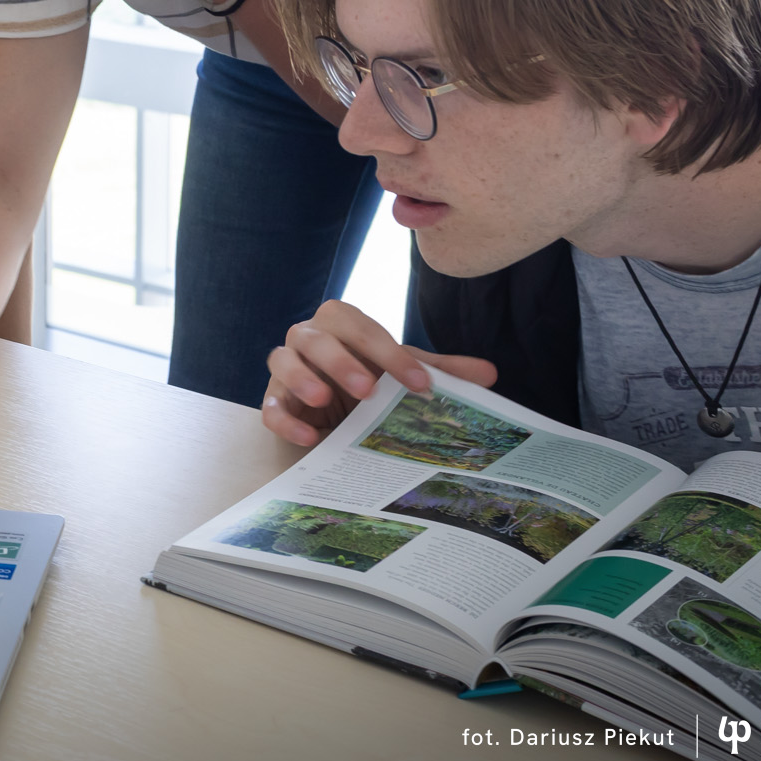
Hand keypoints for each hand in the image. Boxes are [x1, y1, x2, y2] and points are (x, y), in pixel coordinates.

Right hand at [260, 300, 497, 447]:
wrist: (335, 403)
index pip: (361, 327)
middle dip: (341, 361)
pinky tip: (309, 436)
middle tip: (368, 390)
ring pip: (282, 361)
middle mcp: (308, 338)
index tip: (420, 383)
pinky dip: (285, 419)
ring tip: (325, 399)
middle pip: (315, 337)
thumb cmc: (370, 378)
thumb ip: (440, 370)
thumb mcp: (403, 372)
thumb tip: (490, 373)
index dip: (391, 353)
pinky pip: (270, 406)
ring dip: (303, 379)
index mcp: (342, 324)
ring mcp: (286, 368)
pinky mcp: (273, 399)